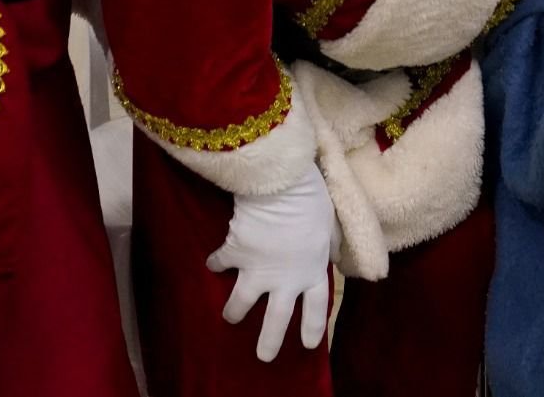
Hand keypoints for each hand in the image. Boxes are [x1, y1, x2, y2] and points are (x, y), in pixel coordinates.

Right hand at [207, 161, 338, 362]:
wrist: (280, 187)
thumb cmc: (312, 202)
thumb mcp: (329, 225)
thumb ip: (329, 244)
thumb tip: (333, 252)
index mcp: (311, 271)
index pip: (316, 308)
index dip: (313, 327)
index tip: (309, 344)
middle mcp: (284, 279)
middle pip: (277, 319)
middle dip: (269, 340)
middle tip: (264, 356)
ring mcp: (257, 270)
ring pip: (241, 302)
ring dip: (234, 311)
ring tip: (229, 317)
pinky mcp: (235, 254)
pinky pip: (221, 262)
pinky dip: (215, 263)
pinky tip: (211, 264)